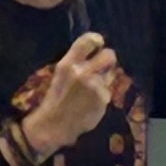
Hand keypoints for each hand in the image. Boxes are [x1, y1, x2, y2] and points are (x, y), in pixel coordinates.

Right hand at [19, 33, 123, 159]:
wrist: (54, 125)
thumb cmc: (55, 99)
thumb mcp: (60, 75)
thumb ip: (76, 63)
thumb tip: (95, 52)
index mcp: (68, 64)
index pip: (89, 40)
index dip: (96, 40)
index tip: (97, 45)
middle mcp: (84, 72)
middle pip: (109, 54)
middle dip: (108, 58)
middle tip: (103, 65)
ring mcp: (96, 86)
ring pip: (111, 74)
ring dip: (105, 78)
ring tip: (92, 89)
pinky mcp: (104, 98)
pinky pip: (108, 90)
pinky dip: (103, 95)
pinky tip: (92, 102)